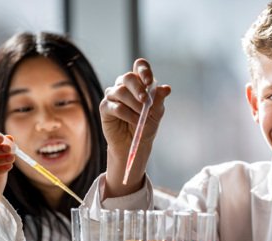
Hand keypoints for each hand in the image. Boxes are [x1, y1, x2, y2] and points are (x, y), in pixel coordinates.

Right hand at [100, 58, 170, 196]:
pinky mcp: (105, 107)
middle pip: (128, 77)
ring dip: (133, 104)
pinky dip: (126, 114)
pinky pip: (115, 106)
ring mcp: (113, 95)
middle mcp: (124, 85)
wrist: (135, 144)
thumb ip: (159, 100)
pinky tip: (134, 121)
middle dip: (138, 88)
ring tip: (141, 116)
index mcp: (139, 82)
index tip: (149, 81)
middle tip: (145, 101)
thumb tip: (166, 88)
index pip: (139, 66)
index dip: (143, 70)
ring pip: (120, 91)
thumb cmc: (146, 126)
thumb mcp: (156, 113)